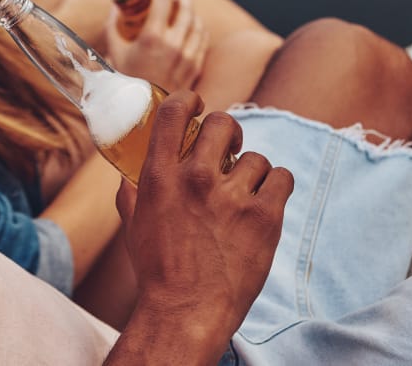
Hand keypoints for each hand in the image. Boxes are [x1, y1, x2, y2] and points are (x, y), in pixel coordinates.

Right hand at [105, 0, 207, 90]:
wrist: (144, 109)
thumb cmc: (127, 79)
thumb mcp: (115, 51)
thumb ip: (113, 27)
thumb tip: (115, 8)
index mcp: (151, 38)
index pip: (164, 2)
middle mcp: (172, 45)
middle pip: (185, 10)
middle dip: (181, 0)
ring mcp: (187, 56)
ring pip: (197, 23)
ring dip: (191, 13)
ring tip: (185, 10)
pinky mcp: (195, 66)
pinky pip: (203, 39)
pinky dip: (199, 29)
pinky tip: (194, 27)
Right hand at [109, 91, 292, 363]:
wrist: (186, 310)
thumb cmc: (156, 270)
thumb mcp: (132, 224)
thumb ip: (131, 194)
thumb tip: (129, 176)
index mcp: (159, 176)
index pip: (175, 112)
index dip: (189, 99)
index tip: (196, 103)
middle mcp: (195, 179)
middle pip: (222, 123)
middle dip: (227, 131)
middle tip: (228, 148)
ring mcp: (232, 197)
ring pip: (256, 157)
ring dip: (252, 171)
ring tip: (244, 191)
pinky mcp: (264, 217)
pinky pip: (282, 178)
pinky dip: (276, 185)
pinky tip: (266, 197)